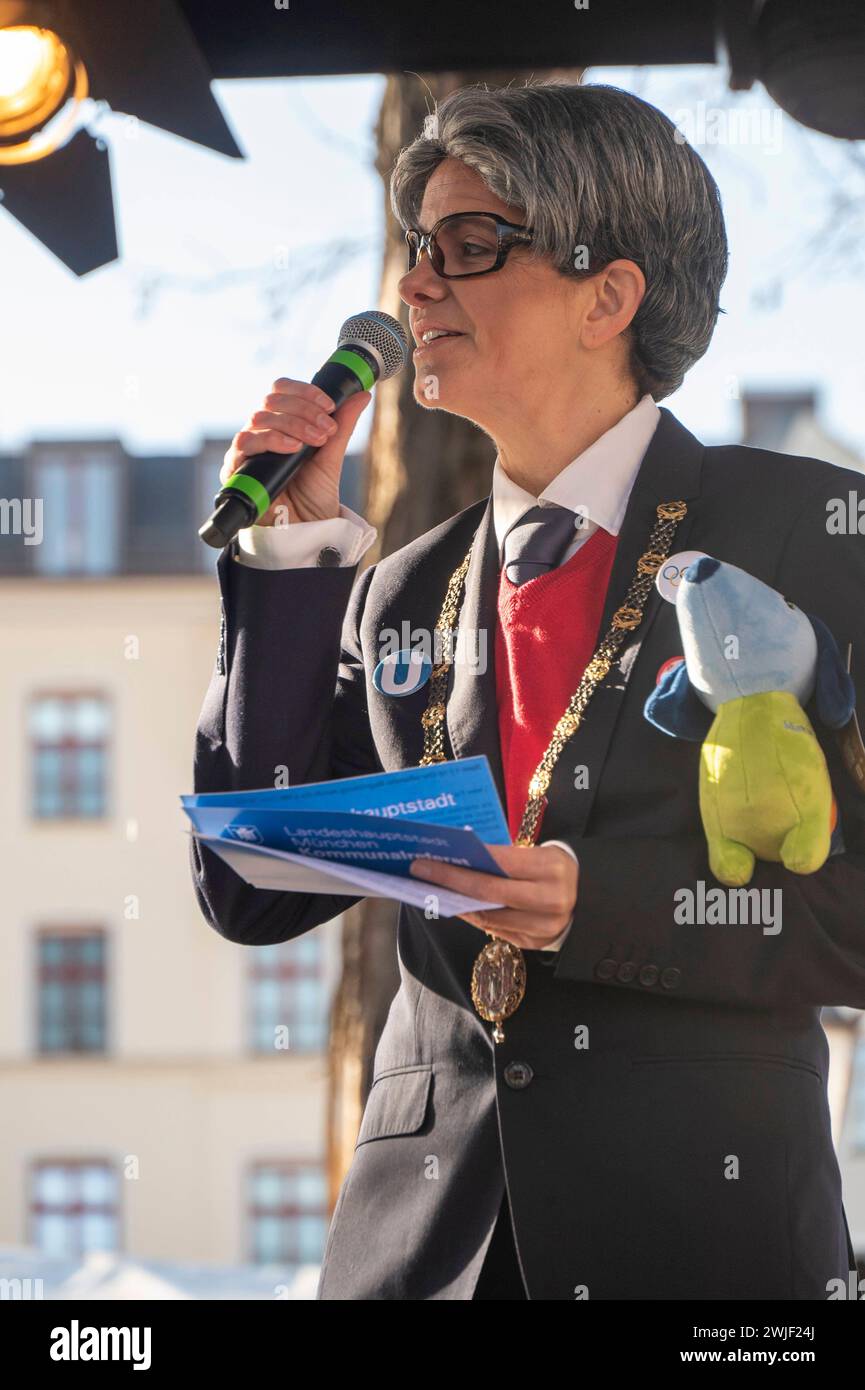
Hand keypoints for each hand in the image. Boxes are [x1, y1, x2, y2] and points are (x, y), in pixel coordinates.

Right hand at [221, 378, 371, 525]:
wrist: (306, 528)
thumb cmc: (314, 494)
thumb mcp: (331, 455)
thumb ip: (342, 424)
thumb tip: (363, 395)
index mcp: (281, 422)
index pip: (282, 390)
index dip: (304, 391)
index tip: (329, 406)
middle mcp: (261, 432)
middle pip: (270, 401)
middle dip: (303, 410)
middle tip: (326, 429)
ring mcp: (247, 449)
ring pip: (259, 418)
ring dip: (292, 424)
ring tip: (314, 442)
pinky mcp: (236, 469)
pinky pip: (245, 443)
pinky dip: (271, 440)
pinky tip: (292, 448)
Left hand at [409, 843, 577, 948]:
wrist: (589, 895)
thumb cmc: (552, 866)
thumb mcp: (537, 852)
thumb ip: (503, 857)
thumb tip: (456, 859)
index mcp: (552, 868)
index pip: (498, 865)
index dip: (462, 863)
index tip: (429, 858)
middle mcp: (552, 900)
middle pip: (489, 894)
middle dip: (450, 882)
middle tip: (421, 872)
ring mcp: (546, 927)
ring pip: (489, 917)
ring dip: (456, 903)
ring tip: (433, 889)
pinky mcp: (538, 943)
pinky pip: (496, 931)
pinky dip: (473, 917)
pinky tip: (455, 905)